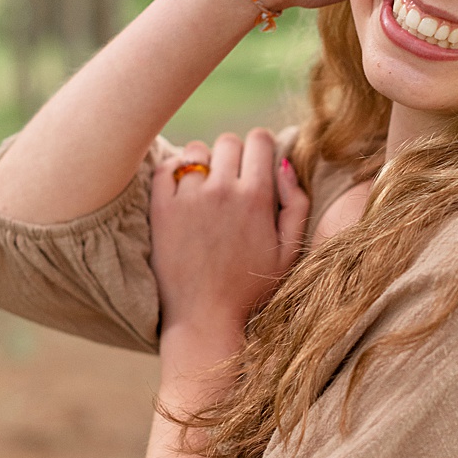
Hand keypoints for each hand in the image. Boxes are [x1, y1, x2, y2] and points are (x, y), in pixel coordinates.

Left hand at [150, 130, 309, 346]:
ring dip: (202, 164)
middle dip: (233, 156)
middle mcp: (222, 190)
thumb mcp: (289, 251)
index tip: (255, 164)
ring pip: (195, 151)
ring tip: (204, 189)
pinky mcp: (161, 209)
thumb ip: (296, 203)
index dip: (260, 148)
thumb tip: (284, 162)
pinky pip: (165, 167)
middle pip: (228, 141)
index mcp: (257, 197)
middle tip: (231, 182)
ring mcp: (188, 198)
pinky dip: (172, 172)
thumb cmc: (251, 289)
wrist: (205, 318)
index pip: (258, 139)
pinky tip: (181, 191)